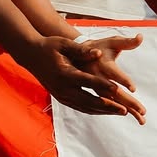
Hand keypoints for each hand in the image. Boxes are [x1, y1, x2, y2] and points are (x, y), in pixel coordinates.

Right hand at [27, 34, 145, 122]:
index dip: (103, 85)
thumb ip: (81, 50)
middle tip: (126, 110)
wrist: (30, 54)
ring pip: (85, 107)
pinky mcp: (60, 98)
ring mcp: (60, 95)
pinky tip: (106, 111)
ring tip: (122, 113)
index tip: (118, 89)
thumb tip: (98, 53)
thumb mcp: (64, 44)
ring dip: (104, 111)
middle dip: (108, 105)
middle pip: (88, 100)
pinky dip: (94, 110)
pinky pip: (79, 107)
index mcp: (64, 73)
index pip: (87, 81)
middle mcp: (62, 87)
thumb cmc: (49, 46)